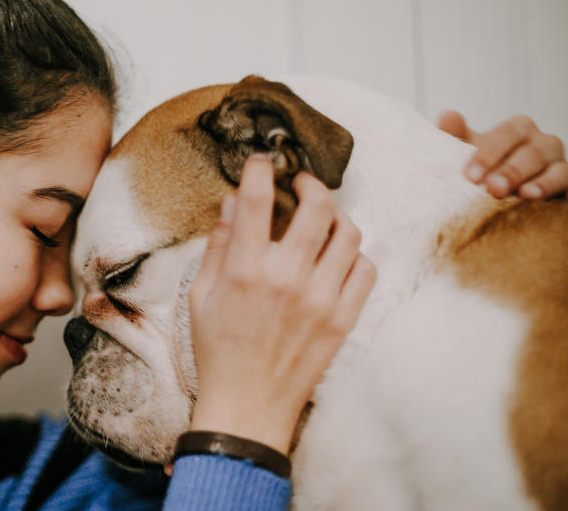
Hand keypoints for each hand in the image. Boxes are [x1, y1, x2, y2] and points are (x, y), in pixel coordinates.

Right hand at [187, 156, 375, 454]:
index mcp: (245, 270)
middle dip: (310, 183)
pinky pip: (366, 269)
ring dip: (336, 217)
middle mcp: (287, 279)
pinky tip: (336, 258)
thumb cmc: (218, 350)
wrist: (248, 404)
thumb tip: (233, 200)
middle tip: (302, 184)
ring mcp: (321, 299)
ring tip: (322, 220)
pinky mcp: (343, 318)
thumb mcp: (201, 294)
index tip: (262, 163)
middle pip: (317, 207)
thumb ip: (219, 244)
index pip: (256, 200)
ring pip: (349, 234)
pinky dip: (354, 255)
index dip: (260, 170)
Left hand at [438, 111, 567, 198]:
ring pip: (552, 167)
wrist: (511, 194)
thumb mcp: (470, 150)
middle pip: (529, 152)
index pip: (506, 135)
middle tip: (490, 188)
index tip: (469, 176)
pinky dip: (549, 187)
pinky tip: (532, 196)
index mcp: (518, 129)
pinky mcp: (567, 182)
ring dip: (533, 182)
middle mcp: (542, 142)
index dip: (487, 154)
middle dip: (508, 171)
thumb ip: (457, 135)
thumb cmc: (488, 167)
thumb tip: (446, 117)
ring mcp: (558, 162)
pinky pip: (564, 181)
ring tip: (517, 194)